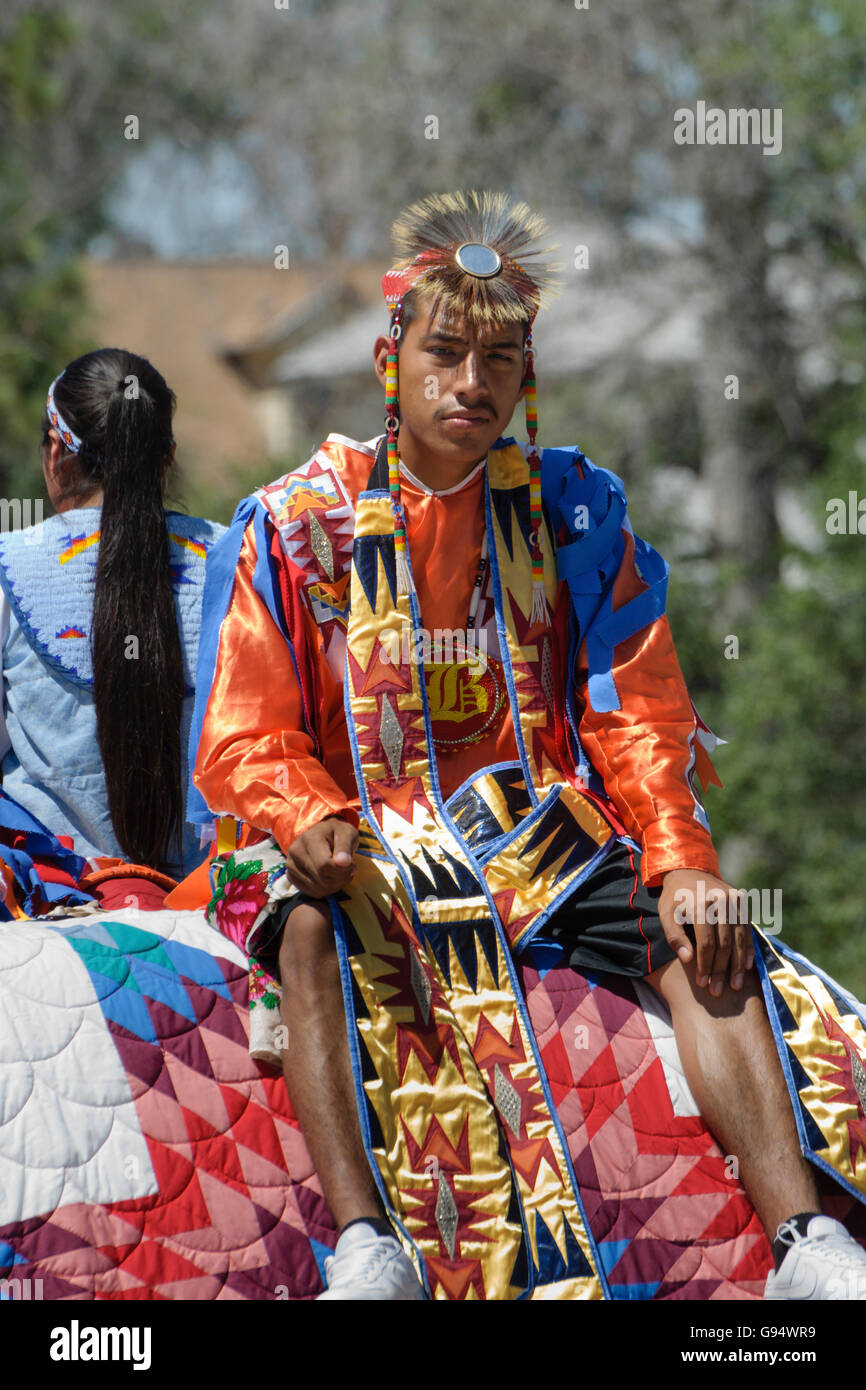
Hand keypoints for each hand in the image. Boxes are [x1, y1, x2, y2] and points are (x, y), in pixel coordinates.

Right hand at [283, 816, 357, 897]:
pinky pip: (312, 893)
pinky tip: (330, 878)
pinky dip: (326, 890)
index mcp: (309, 838)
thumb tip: (343, 862)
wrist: (323, 835)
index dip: (343, 870)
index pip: (325, 865)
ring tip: (340, 873)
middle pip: (322, 879)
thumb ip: (345, 847)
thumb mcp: (347, 834)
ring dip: (335, 885)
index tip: (352, 865)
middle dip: (341, 879)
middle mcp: (296, 851)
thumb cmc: (338, 834)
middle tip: (349, 870)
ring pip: (318, 889)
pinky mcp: (291, 876)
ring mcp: (291, 865)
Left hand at [658, 869, 753, 995]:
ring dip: (737, 965)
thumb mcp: (666, 914)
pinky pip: (747, 929)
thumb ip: (674, 936)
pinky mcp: (742, 901)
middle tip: (718, 990)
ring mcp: (734, 900)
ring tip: (735, 986)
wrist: (688, 869)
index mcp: (699, 904)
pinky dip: (748, 949)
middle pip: (724, 944)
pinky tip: (746, 967)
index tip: (703, 984)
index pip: (706, 943)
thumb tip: (688, 959)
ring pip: (738, 939)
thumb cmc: (674, 897)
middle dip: (721, 970)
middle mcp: (720, 901)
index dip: (705, 966)